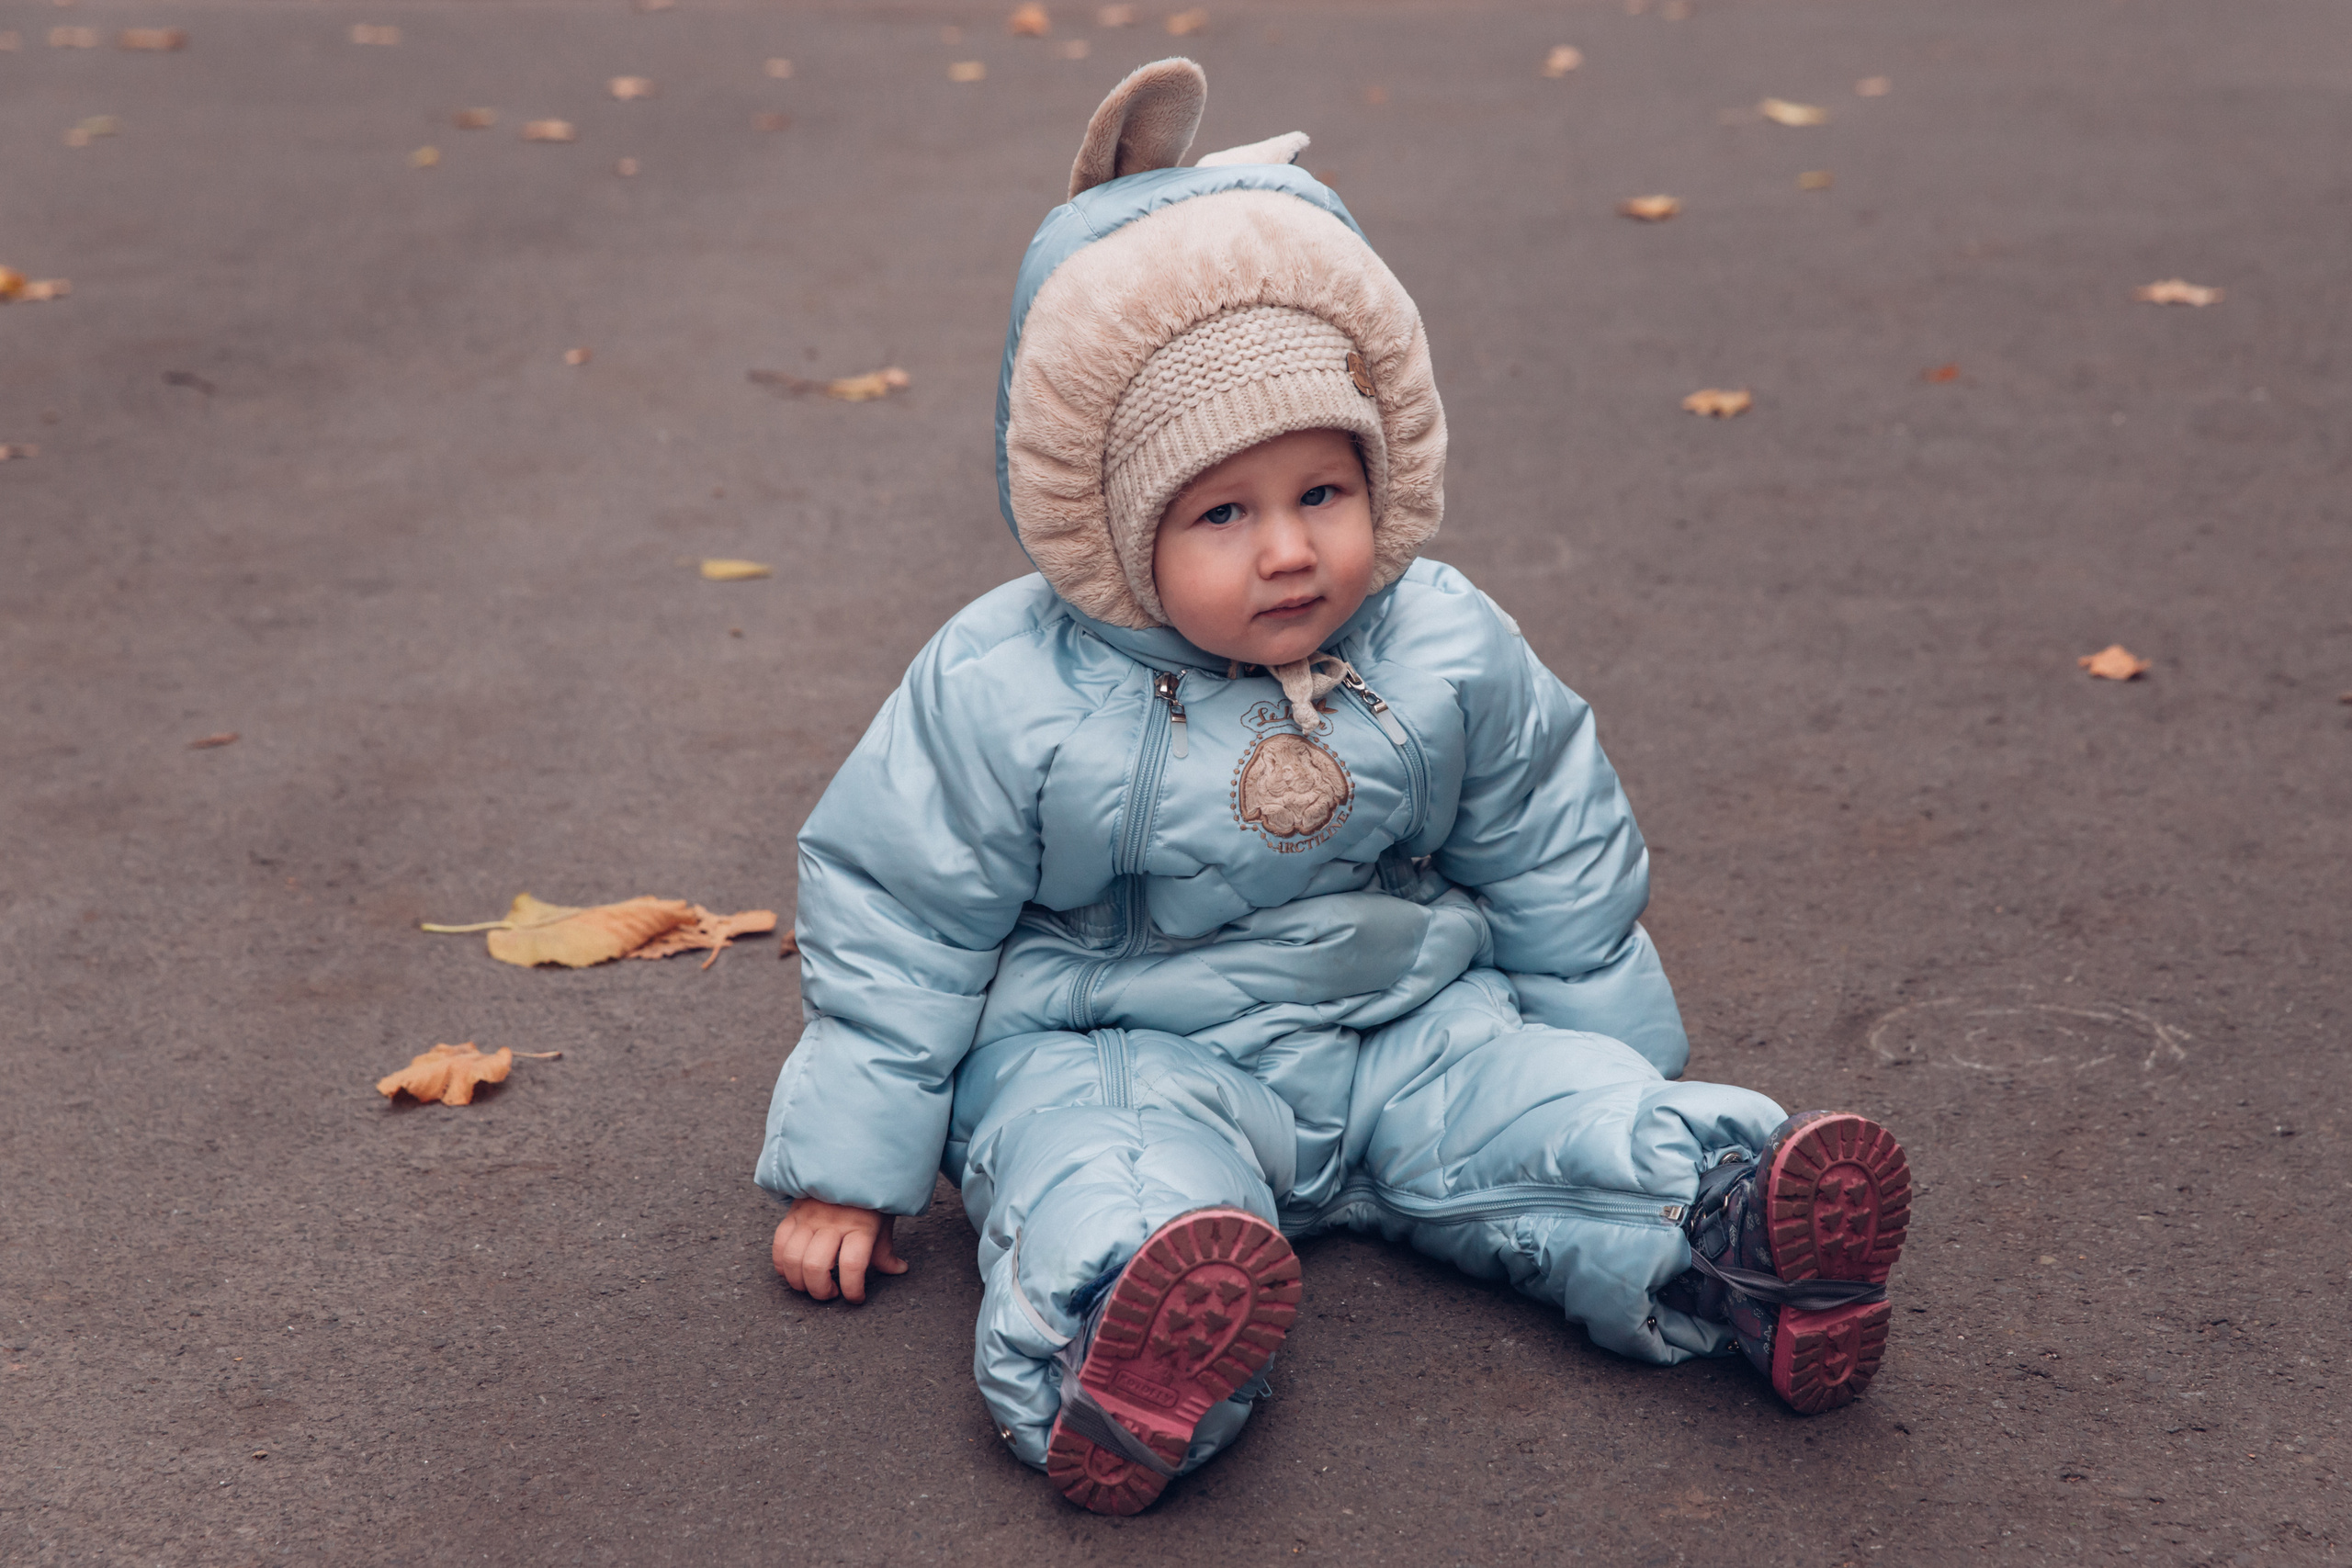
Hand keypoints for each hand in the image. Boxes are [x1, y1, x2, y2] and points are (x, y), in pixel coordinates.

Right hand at [771, 1198, 906, 1303]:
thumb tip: (899, 1269)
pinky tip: (793, 1271)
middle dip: (821, 1291)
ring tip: (811, 1285)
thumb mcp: (883, 1222)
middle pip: (816, 1266)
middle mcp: (833, 1222)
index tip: (856, 1298)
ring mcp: (810, 1216)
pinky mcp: (794, 1213)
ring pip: (793, 1258)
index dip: (852, 1290)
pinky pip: (780, 1244)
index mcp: (860, 1226)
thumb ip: (885, 1250)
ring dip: (799, 1281)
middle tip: (830, 1293)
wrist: (852, 1162)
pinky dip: (782, 1264)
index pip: (852, 1266)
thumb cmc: (871, 1197)